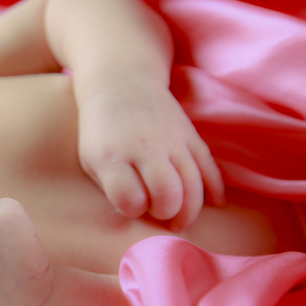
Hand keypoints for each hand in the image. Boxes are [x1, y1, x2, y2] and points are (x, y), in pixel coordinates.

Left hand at [78, 76, 224, 230]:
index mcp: (113, 157)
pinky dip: (214, 188)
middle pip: (168, 192)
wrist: (121, 84)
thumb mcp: (91, 160)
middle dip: (167, 212)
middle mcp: (144, 148)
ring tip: (178, 221)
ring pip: (193, 184)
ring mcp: (171, 141)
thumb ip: (111, 188)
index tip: (130, 206)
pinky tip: (215, 204)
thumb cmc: (101, 132)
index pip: (128, 197)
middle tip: (160, 217)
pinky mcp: (190, 136)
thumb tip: (134, 216)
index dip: (132, 209)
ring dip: (190, 209)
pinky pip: (209, 167)